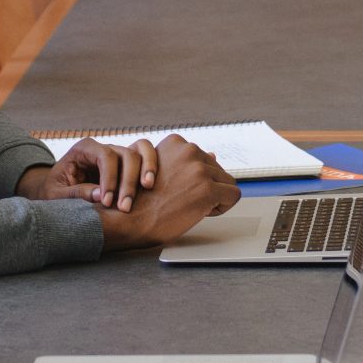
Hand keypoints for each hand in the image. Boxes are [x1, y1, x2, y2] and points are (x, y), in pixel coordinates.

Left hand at [17, 136, 156, 211]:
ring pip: (139, 152)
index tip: (107, 202)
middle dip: (128, 181)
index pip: (105, 156)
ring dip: (145, 170)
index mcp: (84, 149)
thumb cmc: (54, 191)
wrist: (55, 190)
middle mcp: (103, 148)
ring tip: (147, 187)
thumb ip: (77, 193)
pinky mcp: (127, 164)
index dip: (110, 178)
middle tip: (124, 208)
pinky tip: (152, 185)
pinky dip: (152, 166)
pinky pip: (146, 156)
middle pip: (125, 154)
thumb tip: (101, 196)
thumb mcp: (56, 195)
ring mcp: (117, 153)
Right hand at [96, 136, 241, 249]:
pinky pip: (233, 196)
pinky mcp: (208, 188)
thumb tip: (214, 155)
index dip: (195, 179)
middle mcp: (189, 150)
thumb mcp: (159, 171)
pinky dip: (221, 208)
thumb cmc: (142, 200)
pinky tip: (200, 212)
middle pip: (218, 171)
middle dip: (206, 188)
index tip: (177, 189)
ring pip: (227, 183)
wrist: (129, 220)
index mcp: (176, 142)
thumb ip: (187, 162)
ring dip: (214, 197)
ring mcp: (199, 169)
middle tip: (183, 201)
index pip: (205, 159)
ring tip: (190, 206)